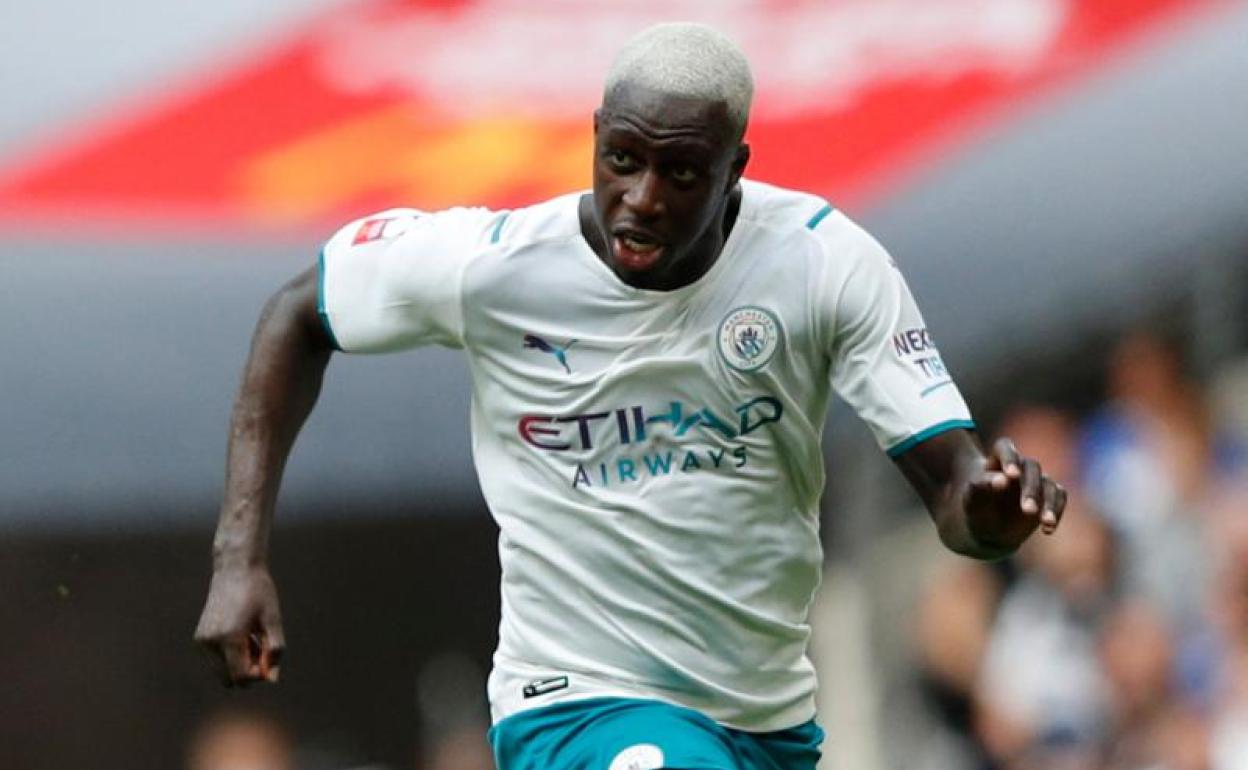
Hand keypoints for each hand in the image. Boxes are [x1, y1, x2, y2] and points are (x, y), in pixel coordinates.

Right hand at [193, 564, 284, 686]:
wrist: (235, 569)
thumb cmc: (259, 592)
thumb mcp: (273, 619)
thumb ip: (275, 649)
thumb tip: (272, 678)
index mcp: (230, 637)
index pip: (241, 678)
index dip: (258, 676)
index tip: (269, 661)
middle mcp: (211, 642)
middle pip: (230, 680)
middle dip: (248, 672)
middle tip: (262, 649)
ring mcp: (202, 641)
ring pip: (222, 672)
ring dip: (239, 664)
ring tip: (254, 640)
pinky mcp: (200, 638)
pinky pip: (216, 661)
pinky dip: (230, 656)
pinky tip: (243, 636)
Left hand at [965, 437, 1067, 549]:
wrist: (988, 527)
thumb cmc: (976, 506)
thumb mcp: (972, 496)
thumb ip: (984, 483)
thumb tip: (1004, 479)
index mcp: (996, 458)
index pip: (1004, 447)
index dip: (1009, 459)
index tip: (1011, 475)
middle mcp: (1019, 465)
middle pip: (1032, 467)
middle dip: (1031, 488)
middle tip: (1028, 510)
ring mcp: (1036, 479)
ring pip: (1049, 484)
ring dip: (1049, 503)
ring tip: (1045, 522)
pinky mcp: (1048, 495)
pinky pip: (1059, 497)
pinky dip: (1056, 511)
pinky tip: (1047, 529)